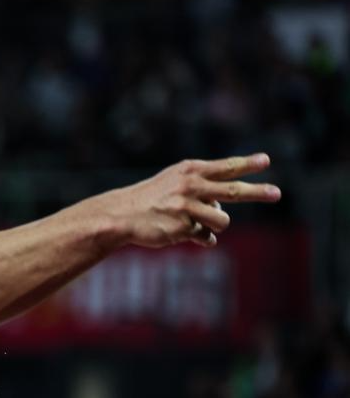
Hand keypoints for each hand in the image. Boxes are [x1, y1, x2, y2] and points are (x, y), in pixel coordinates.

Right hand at [110, 153, 280, 248]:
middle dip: (258, 192)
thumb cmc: (150, 198)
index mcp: (189, 171)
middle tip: (276, 193)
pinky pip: (205, 236)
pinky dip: (200, 237)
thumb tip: (223, 210)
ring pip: (222, 220)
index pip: (225, 167)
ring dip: (215, 224)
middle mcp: (190, 186)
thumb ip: (201, 189)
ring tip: (198, 223)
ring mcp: (186, 208)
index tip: (266, 160)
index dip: (247, 164)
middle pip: (233, 191)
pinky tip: (180, 232)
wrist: (121, 214)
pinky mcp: (182, 228)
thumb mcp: (173, 182)